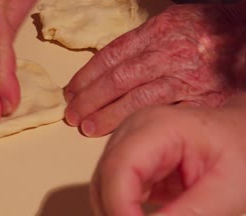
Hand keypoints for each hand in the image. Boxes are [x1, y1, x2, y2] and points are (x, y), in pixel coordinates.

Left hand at [65, 1, 245, 135]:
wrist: (245, 36)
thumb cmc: (205, 30)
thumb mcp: (170, 22)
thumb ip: (139, 42)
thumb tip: (104, 66)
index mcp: (157, 31)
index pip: (110, 57)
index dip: (86, 77)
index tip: (71, 91)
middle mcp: (169, 54)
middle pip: (118, 80)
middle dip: (90, 99)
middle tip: (72, 115)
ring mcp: (186, 79)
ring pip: (137, 100)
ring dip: (108, 115)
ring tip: (87, 127)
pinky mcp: (201, 100)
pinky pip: (164, 114)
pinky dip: (139, 124)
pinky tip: (123, 133)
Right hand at [90, 94, 245, 215]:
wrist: (242, 134)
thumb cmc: (240, 149)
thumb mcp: (225, 189)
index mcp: (156, 126)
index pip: (118, 169)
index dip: (119, 208)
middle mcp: (133, 130)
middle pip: (103, 179)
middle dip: (116, 213)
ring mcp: (127, 141)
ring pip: (101, 185)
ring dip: (117, 212)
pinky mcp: (129, 157)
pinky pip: (112, 187)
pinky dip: (123, 209)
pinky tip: (143, 215)